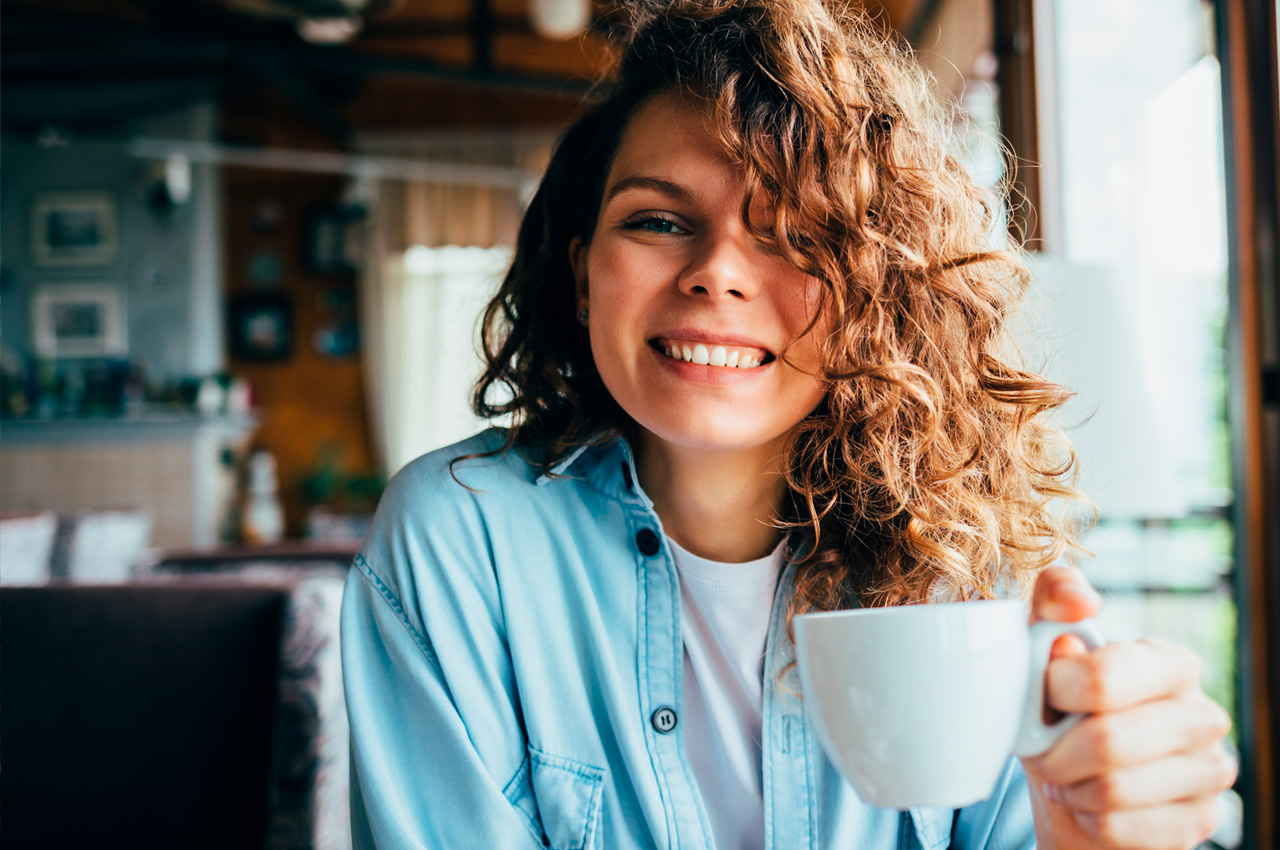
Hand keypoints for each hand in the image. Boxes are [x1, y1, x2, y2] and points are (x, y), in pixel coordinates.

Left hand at [1018, 567, 1236, 849]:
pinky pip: (1121, 829)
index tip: (1044, 697)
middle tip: (1043, 750)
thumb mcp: (1043, 649)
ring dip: (1069, 787)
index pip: (1102, 677)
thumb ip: (1053, 605)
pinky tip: (1088, 805)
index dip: (1053, 692)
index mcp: (1170, 663)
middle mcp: (1203, 715)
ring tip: (1065, 776)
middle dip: (1054, 751)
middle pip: (1107, 741)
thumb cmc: (1060, 710)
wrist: (1076, 786)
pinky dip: (1088, 820)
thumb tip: (1079, 602)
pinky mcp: (1199, 822)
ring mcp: (1209, 772)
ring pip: (1113, 790)